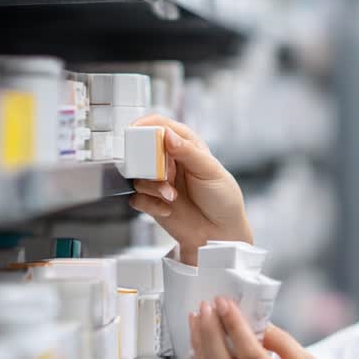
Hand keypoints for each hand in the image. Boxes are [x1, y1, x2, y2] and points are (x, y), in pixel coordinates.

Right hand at [128, 116, 252, 263]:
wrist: (221, 232)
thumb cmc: (223, 198)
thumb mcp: (210, 171)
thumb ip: (188, 152)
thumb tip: (167, 135)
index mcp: (186, 146)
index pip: (161, 126)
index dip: (147, 126)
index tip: (136, 131)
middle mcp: (170, 161)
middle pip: (142, 150)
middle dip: (147, 163)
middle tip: (162, 175)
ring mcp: (160, 181)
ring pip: (138, 176)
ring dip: (153, 187)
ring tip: (172, 196)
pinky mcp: (153, 201)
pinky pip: (137, 198)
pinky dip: (150, 204)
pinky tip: (168, 209)